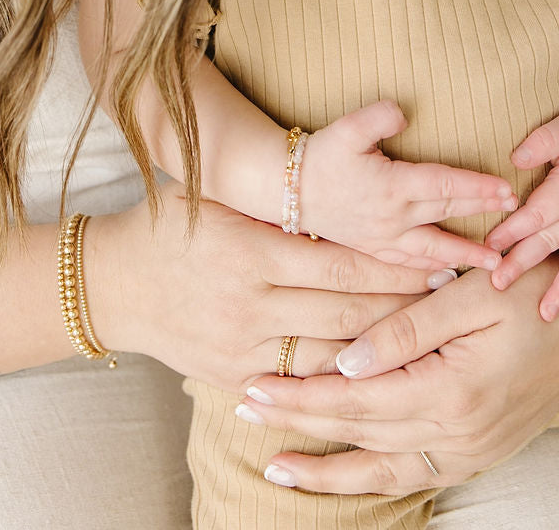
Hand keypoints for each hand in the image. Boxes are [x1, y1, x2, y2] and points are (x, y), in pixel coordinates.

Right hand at [88, 180, 438, 392]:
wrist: (112, 285)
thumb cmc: (170, 225)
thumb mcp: (218, 199)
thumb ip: (277, 203)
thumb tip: (345, 182)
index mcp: (250, 252)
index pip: (341, 262)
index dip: (393, 265)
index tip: (435, 261)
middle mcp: (249, 304)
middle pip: (347, 310)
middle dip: (402, 305)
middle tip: (446, 296)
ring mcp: (242, 347)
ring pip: (332, 351)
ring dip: (381, 343)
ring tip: (424, 332)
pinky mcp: (235, 376)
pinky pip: (301, 377)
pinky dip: (342, 372)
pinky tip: (374, 364)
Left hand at [235, 245, 558, 495]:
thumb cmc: (532, 291)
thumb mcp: (468, 294)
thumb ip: (404, 328)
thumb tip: (344, 361)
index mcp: (452, 390)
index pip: (355, 399)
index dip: (301, 396)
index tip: (254, 387)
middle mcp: (461, 433)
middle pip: (360, 435)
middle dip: (299, 425)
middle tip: (246, 411)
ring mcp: (473, 452)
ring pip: (384, 471)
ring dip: (329, 470)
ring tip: (278, 465)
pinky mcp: (481, 455)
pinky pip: (415, 478)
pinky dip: (373, 479)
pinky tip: (343, 474)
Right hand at [302, 100, 515, 271]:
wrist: (288, 189)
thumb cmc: (320, 156)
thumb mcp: (347, 127)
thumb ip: (379, 116)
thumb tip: (406, 112)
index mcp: (392, 185)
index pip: (445, 185)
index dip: (477, 187)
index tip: (506, 188)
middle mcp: (393, 216)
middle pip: (448, 214)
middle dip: (484, 214)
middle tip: (517, 215)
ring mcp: (383, 237)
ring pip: (434, 248)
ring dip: (466, 253)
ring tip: (495, 263)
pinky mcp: (373, 249)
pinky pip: (409, 264)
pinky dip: (433, 270)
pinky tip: (448, 276)